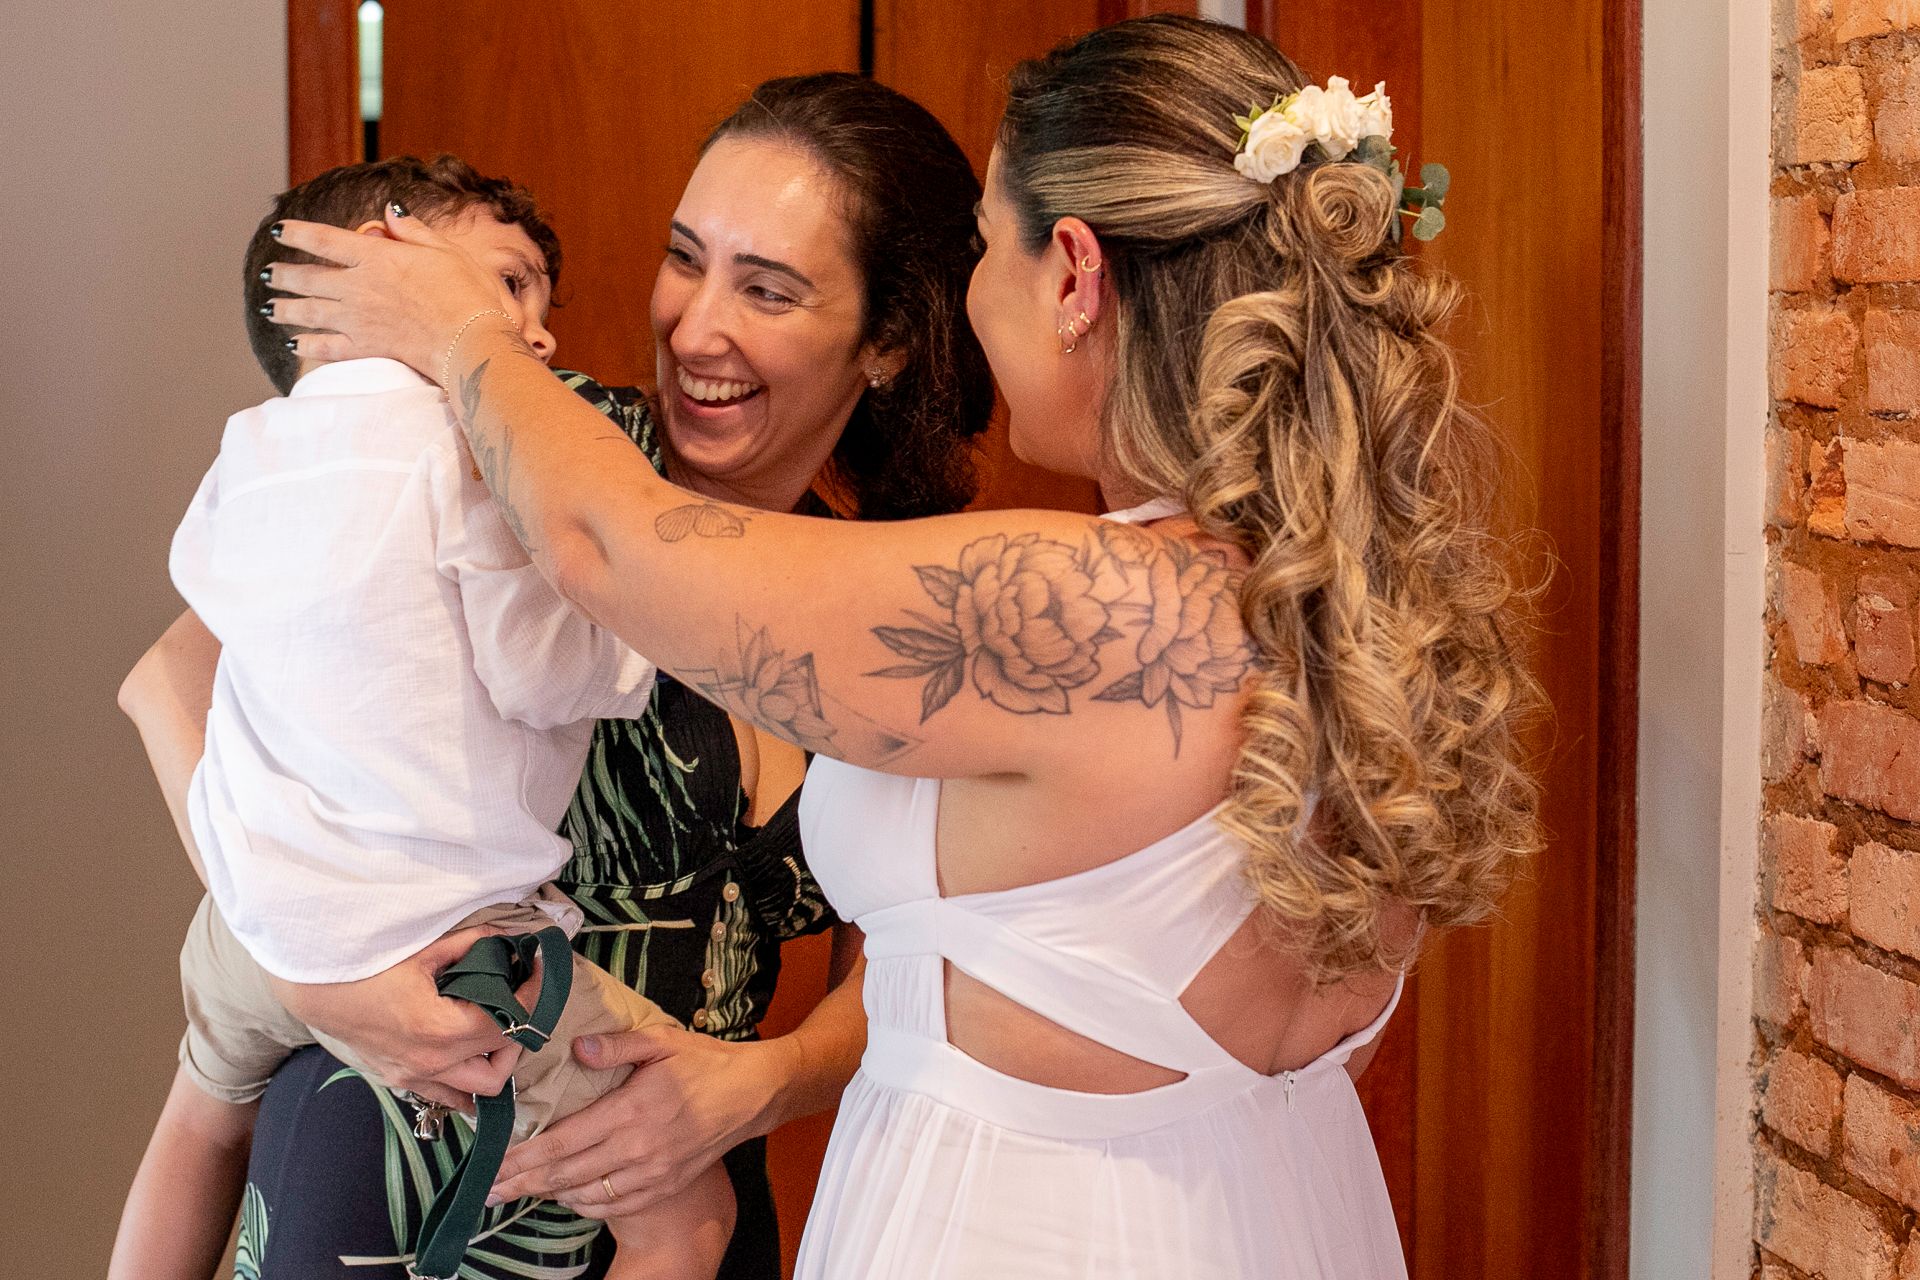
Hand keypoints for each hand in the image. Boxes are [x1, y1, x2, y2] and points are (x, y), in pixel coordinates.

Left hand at [265, 206, 512, 380]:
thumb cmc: (467, 293)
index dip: (296, 233)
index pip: (323, 239)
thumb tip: (390, 211)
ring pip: (309, 311)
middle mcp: (359, 286)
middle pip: (308, 277)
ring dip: (285, 308)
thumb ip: (412, 230)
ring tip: (270, 308)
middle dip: (283, 275)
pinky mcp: (366, 348)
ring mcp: (358, 319)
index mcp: (376, 256)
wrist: (470, 341)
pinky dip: (306, 346)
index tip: (278, 231)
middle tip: (268, 275)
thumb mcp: (445, 250)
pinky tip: (293, 345)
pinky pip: (325, 347)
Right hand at [271, 925, 531, 1109]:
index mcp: (440, 1029)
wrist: (314, 990)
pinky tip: (470, 1056)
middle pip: (500, 1067)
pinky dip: (465, 1083)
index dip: (534, 995)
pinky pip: (445, 1096)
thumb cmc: (366, 966)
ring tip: (497, 1033)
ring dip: (494, 1066)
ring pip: (475, 1093)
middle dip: (519, 1035)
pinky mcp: (400, 1080)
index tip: (538, 969)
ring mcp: (414, 1077)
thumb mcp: (423, 950)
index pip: (510, 1023)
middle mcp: (431, 1063)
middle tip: (519, 1003)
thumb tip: (508, 937)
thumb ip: (471, 944)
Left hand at [486, 1024, 796, 1218]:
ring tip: (519, 1189)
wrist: (753, 1094)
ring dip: (548, 1193)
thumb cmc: (705, 1063)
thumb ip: (615, 1044)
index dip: (522, 1157)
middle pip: (565, 1174)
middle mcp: (638, 1148)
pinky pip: (612, 1204)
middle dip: (522, 1183)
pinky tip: (567, 1193)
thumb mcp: (661, 1040)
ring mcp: (651, 1173)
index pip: (563, 1141)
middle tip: (488, 1189)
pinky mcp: (663, 1186)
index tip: (492, 1165)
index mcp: (631, 1110)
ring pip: (585, 1193)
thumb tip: (576, 1047)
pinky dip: (583, 1202)